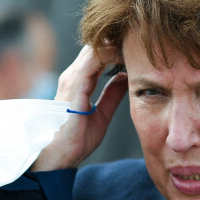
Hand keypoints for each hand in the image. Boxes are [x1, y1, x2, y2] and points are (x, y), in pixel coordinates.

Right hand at [32, 44, 127, 170]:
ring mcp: (71, 78)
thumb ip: (112, 95)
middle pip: (96, 46)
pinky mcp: (74, 84)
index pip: (97, 54)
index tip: (136, 52)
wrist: (60, 156)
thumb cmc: (76, 140)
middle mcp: (73, 75)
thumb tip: (125, 77)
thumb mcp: (101, 114)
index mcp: (78, 82)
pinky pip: (94, 58)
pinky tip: (127, 58)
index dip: (116, 49)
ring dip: (116, 45)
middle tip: (139, 46)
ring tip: (135, 49)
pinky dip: (111, 54)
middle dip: (117, 42)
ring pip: (95, 47)